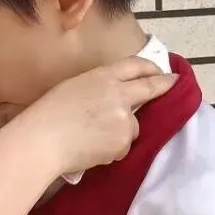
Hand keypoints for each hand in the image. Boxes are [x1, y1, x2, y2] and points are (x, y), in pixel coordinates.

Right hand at [36, 57, 175, 177]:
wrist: (43, 140)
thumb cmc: (49, 112)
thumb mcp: (75, 86)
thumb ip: (101, 87)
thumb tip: (119, 94)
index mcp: (103, 76)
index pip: (135, 66)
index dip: (151, 67)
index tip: (161, 70)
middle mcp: (119, 94)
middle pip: (149, 88)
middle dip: (163, 85)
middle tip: (171, 83)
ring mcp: (124, 119)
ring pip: (133, 126)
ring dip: (122, 130)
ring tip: (94, 136)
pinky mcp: (123, 142)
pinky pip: (123, 145)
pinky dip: (112, 148)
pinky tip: (92, 148)